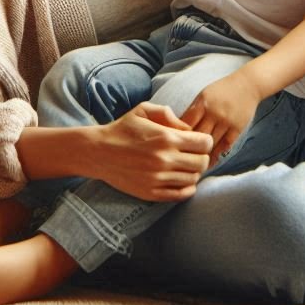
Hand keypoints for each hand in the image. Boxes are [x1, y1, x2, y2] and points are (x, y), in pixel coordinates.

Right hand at [93, 102, 212, 200]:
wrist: (99, 152)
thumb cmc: (122, 129)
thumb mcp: (144, 110)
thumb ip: (168, 114)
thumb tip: (187, 127)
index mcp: (165, 138)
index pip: (204, 143)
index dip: (205, 140)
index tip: (199, 140)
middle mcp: (165, 160)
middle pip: (202, 162)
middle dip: (202, 156)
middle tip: (194, 153)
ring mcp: (158, 179)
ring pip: (193, 179)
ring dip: (194, 171)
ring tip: (186, 165)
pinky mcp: (152, 193)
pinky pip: (181, 194)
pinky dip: (188, 188)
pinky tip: (183, 180)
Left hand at [181, 73, 261, 160]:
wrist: (247, 85)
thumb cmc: (222, 90)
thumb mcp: (204, 94)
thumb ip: (193, 110)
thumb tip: (178, 127)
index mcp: (203, 103)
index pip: (186, 123)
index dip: (179, 134)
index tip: (174, 143)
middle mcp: (214, 113)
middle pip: (197, 135)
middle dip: (188, 147)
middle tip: (181, 159)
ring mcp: (226, 122)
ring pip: (210, 143)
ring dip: (201, 155)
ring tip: (192, 165)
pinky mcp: (237, 129)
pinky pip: (224, 146)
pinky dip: (215, 156)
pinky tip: (208, 163)